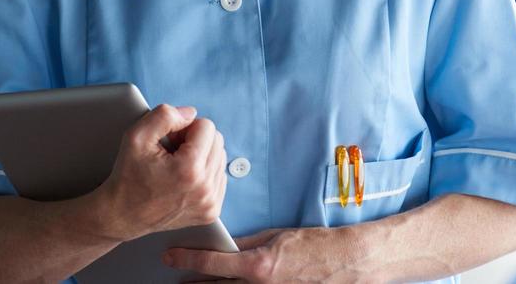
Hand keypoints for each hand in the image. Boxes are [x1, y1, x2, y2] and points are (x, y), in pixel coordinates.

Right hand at [93, 105, 226, 243]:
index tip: (169, 141)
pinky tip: (184, 178)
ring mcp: (210, 203)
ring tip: (176, 166)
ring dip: (201, 155)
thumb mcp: (136, 136)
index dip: (185, 128)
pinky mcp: (211, 211)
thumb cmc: (128, 177)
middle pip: (217, 140)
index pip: (207, 126)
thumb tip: (191, 114)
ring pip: (219, 157)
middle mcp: (204, 188)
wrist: (122, 215)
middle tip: (172, 152)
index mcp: (189, 169)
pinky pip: (219, 176)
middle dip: (195, 140)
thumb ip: (165, 115)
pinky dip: (204, 172)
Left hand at [166, 226, 369, 282]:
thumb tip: (225, 244)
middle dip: (193, 283)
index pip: (212, 263)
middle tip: (176, 280)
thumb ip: (247, 243)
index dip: (187, 259)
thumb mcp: (277, 237)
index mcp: (257, 267)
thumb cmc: (315, 246)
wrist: (345, 263)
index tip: (170, 256)